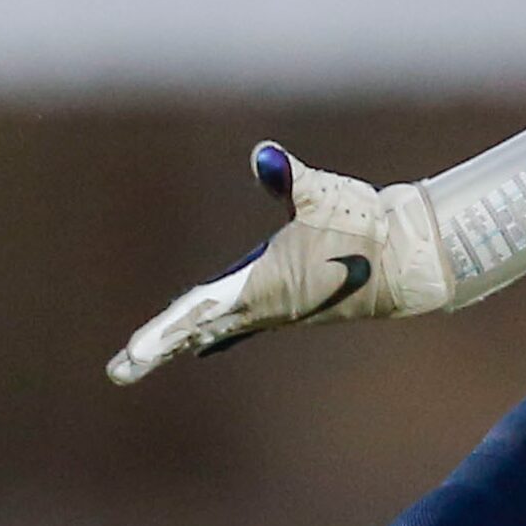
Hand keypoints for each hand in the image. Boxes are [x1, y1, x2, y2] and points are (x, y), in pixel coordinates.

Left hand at [106, 142, 446, 385]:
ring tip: (139, 360)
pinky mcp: (285, 305)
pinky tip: (196, 346)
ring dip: (177, 343)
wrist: (407, 259)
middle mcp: (264, 305)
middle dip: (158, 348)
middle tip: (118, 371)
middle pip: (197, 329)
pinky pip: (235, 326)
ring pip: (213, 331)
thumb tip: (265, 155)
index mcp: (264, 286)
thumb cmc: (362, 225)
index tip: (137, 350)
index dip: (167, 330)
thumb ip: (287, 177)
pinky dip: (208, 334)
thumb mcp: (320, 195)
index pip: (201, 310)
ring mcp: (274, 309)